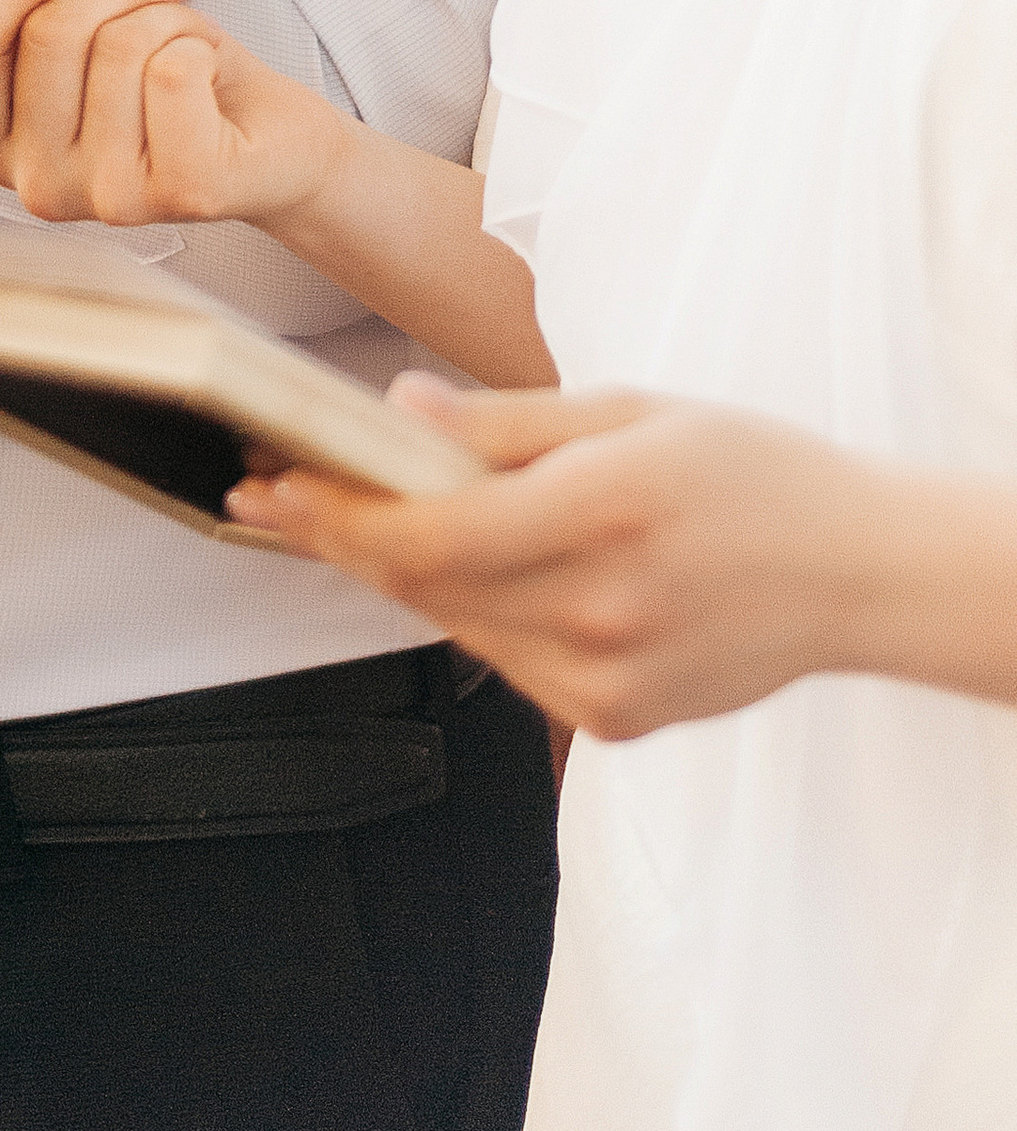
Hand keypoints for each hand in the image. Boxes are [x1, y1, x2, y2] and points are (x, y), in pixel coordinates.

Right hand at [0, 0, 331, 228]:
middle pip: (48, 32)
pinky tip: (209, 78)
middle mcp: (36, 185)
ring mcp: (105, 200)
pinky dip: (203, 45)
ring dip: (166, 14)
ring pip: (118, 45)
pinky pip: (172, 71)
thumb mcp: (64, 25)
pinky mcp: (179, 194)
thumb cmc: (161, 73)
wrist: (268, 132)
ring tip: (182, 40)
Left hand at [225, 379, 885, 739]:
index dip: (342, 514)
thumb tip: (398, 412)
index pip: (434, 535)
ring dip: (392, 574)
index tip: (279, 481)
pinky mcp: (616, 720)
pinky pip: (507, 659)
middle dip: (339, 538)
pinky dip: (466, 610)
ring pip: (456, 625)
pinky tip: (444, 567)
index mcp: (609, 516)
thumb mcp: (631, 410)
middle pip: (427, 585)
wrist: (860, 576)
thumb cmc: (752, 475)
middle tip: (271, 494)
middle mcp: (604, 612)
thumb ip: (505, 422)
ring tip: (334, 520)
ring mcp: (609, 681)